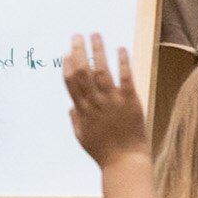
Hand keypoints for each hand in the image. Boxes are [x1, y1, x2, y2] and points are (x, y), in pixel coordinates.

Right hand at [63, 34, 147, 168]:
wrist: (125, 162)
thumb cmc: (103, 152)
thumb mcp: (82, 138)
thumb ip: (76, 120)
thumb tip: (71, 106)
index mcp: (82, 111)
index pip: (71, 83)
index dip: (68, 65)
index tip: (67, 52)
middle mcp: (95, 103)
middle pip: (83, 72)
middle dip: (79, 52)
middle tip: (76, 36)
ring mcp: (112, 101)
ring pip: (102, 71)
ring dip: (98, 51)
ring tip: (95, 35)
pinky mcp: (130, 102)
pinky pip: (126, 78)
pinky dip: (123, 62)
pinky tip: (120, 48)